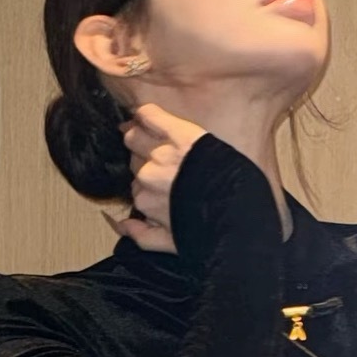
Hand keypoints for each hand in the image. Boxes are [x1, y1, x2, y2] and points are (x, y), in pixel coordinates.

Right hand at [102, 103, 206, 253]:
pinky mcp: (177, 133)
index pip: (135, 185)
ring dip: (140, 136)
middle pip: (133, 159)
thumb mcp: (170, 243)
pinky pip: (150, 115)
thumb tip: (120, 226)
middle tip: (162, 161)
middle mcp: (147, 176)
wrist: (236, 212)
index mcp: (144, 200)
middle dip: (144, 159)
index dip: (148, 183)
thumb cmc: (206, 229)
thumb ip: (141, 236)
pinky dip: (145, 113)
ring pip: (134, 136)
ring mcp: (160, 153)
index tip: (161, 183)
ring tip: (151, 136)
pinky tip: (145, 115)